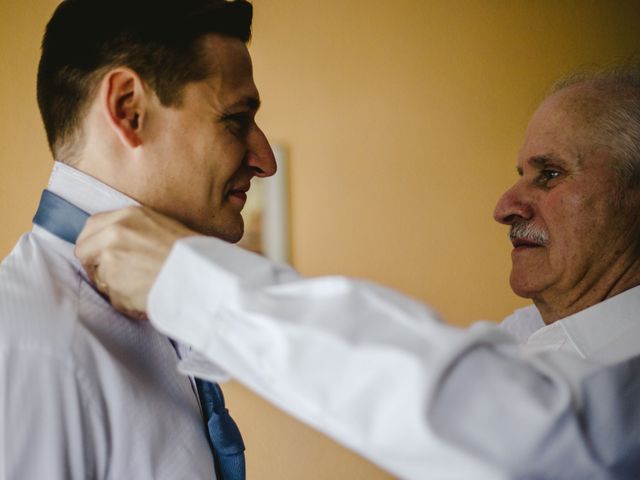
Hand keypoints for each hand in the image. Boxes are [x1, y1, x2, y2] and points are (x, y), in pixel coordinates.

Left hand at [75, 206, 198, 318]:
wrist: (203, 275)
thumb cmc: (191, 255)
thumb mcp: (162, 227)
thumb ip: (134, 232)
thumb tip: (116, 245)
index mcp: (128, 216)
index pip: (91, 227)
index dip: (95, 244)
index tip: (103, 255)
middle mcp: (114, 234)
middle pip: (83, 251)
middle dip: (95, 266)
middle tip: (116, 276)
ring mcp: (110, 259)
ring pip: (100, 278)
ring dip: (116, 287)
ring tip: (143, 287)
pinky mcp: (113, 284)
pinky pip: (113, 299)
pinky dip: (128, 302)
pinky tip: (148, 296)